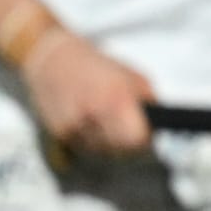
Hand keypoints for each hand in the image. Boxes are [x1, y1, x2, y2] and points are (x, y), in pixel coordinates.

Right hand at [21, 30, 154, 156]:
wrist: (52, 60)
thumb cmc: (97, 65)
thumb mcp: (132, 76)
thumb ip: (147, 101)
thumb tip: (158, 125)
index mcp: (116, 98)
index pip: (137, 138)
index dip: (145, 138)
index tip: (148, 132)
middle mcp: (93, 115)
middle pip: (121, 149)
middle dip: (129, 142)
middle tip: (129, 126)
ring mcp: (74, 126)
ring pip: (103, 151)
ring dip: (109, 142)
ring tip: (106, 119)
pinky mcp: (60, 133)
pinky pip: (84, 147)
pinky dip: (91, 139)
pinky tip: (90, 120)